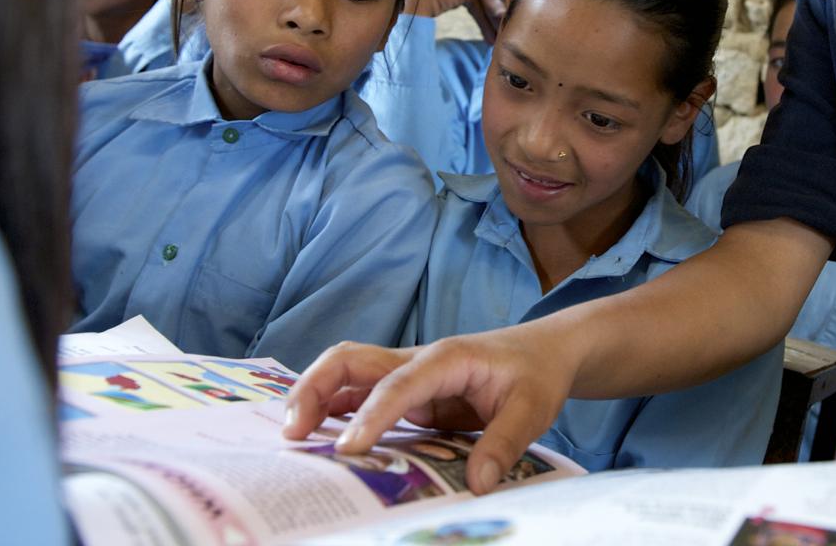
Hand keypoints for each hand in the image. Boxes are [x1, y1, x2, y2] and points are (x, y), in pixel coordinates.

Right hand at [282, 327, 574, 495]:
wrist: (543, 352)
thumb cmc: (536, 374)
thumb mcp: (533, 408)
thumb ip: (505, 442)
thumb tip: (478, 482)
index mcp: (446, 358)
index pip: (398, 385)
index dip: (371, 416)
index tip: (349, 450)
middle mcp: (417, 360)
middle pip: (351, 361)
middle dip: (314, 389)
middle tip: (292, 433)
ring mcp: (407, 374)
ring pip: (346, 374)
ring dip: (314, 398)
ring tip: (292, 439)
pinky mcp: (406, 392)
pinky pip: (360, 396)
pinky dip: (333, 411)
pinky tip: (319, 440)